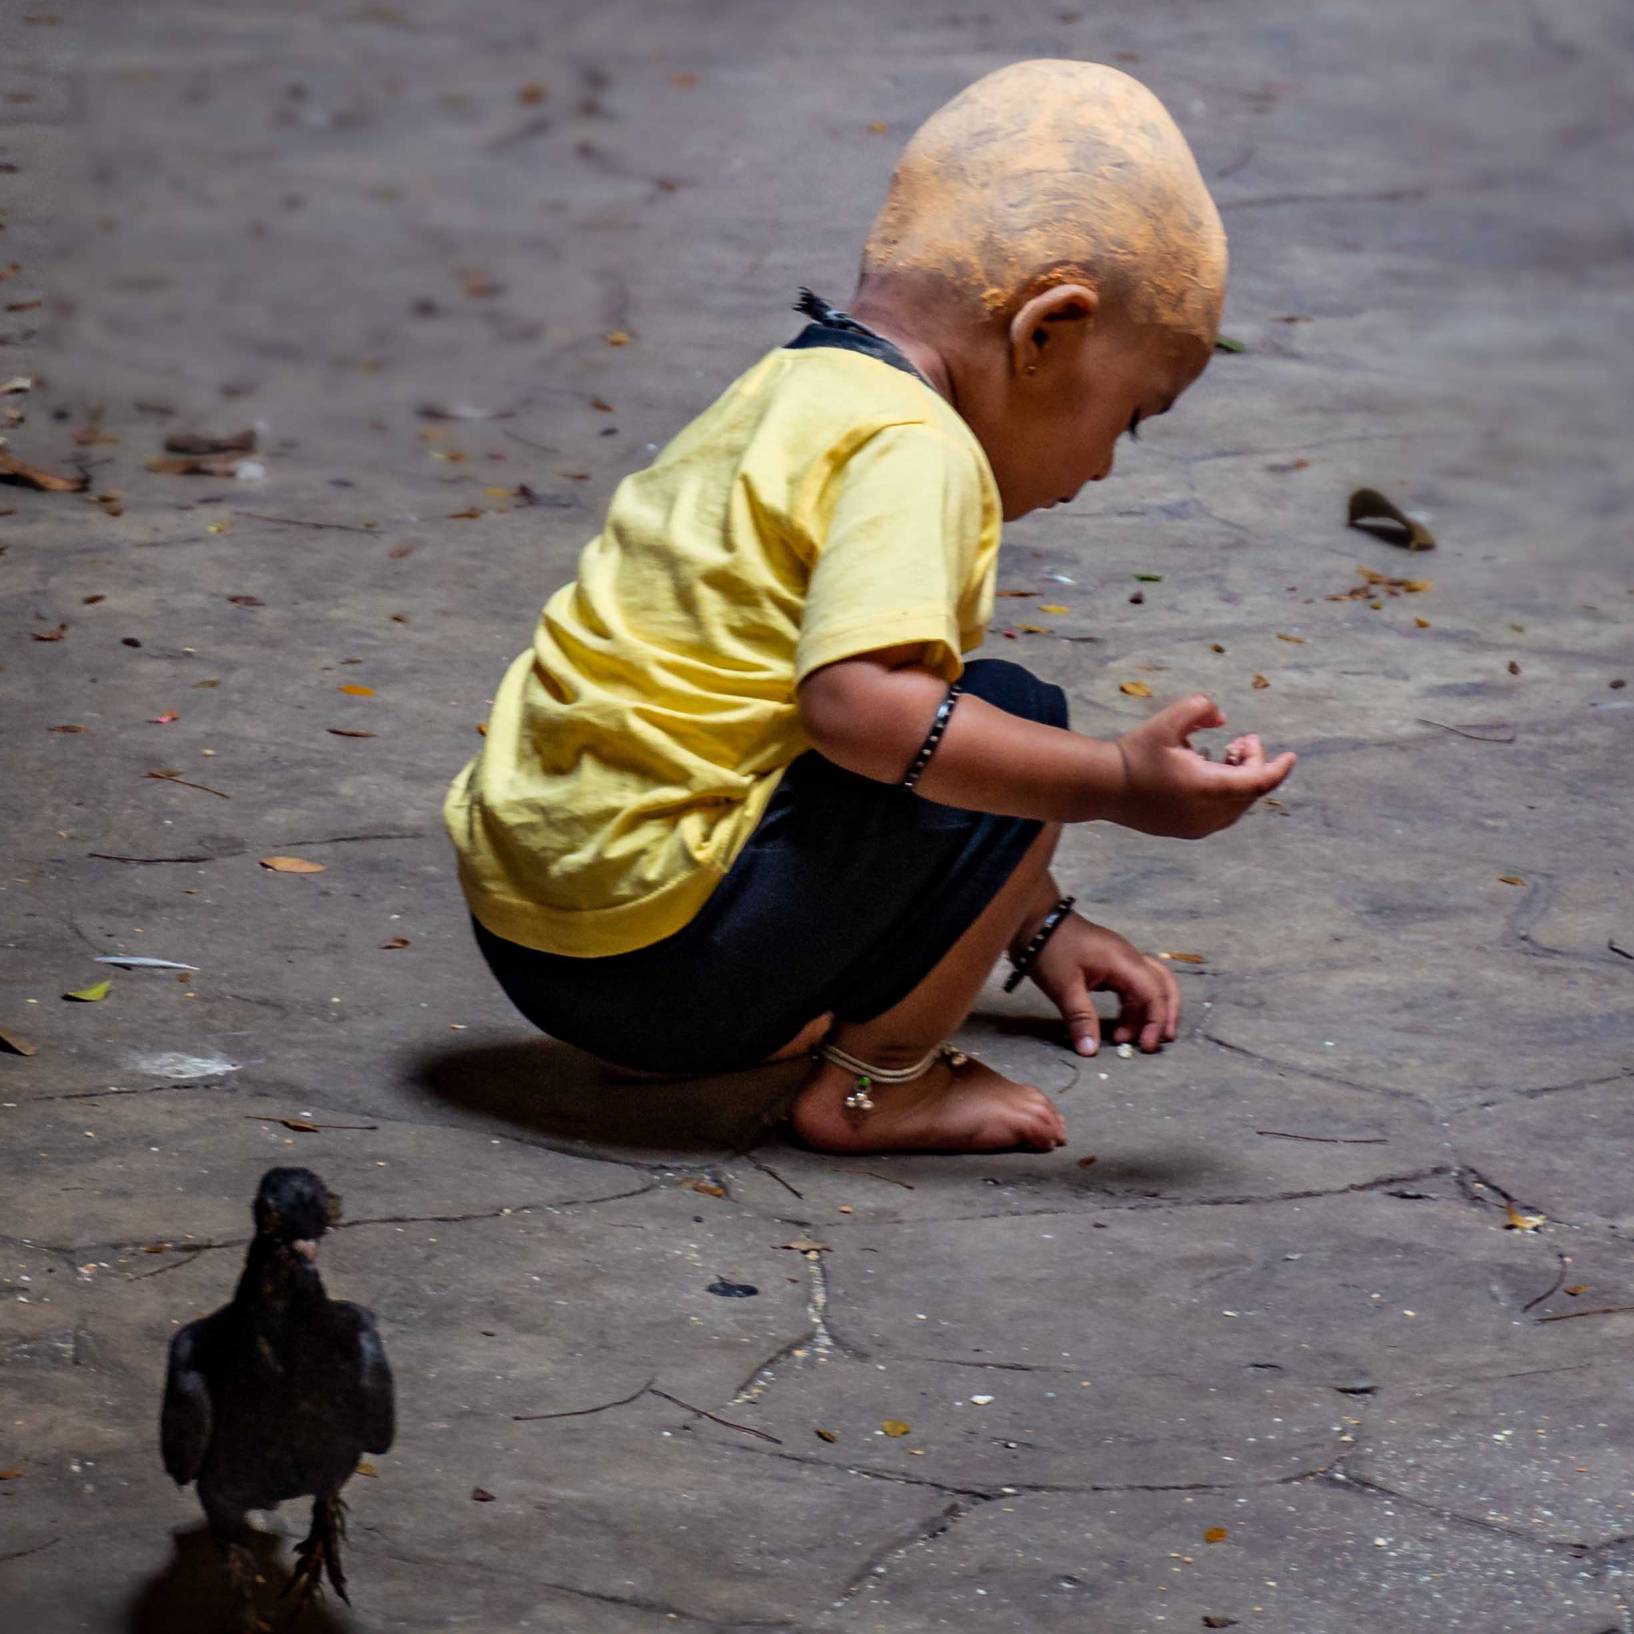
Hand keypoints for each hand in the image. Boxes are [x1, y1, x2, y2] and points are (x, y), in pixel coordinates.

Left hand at [1023, 913, 1180, 1055]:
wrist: (1033, 918)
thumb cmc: (1050, 949)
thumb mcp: (1063, 986)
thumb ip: (1080, 1018)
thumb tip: (1090, 1050)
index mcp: (1124, 961)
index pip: (1154, 993)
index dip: (1155, 1022)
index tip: (1144, 1047)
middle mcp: (1129, 958)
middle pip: (1162, 985)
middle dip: (1163, 1015)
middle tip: (1155, 1043)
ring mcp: (1121, 958)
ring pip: (1149, 985)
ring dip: (1145, 1012)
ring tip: (1131, 1038)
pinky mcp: (1110, 962)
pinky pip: (1132, 985)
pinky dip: (1132, 1006)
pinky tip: (1121, 1024)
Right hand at [1113, 694, 1295, 838]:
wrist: (1103, 787)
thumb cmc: (1135, 753)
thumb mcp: (1167, 721)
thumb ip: (1200, 708)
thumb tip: (1222, 720)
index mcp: (1208, 788)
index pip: (1259, 782)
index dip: (1278, 768)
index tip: (1291, 755)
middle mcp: (1208, 814)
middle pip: (1249, 792)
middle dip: (1253, 764)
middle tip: (1241, 741)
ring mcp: (1197, 827)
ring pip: (1236, 805)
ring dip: (1240, 779)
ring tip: (1226, 755)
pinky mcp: (1187, 831)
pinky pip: (1220, 814)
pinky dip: (1226, 793)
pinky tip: (1210, 772)